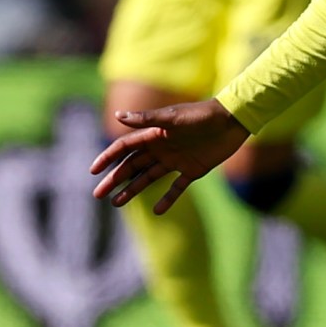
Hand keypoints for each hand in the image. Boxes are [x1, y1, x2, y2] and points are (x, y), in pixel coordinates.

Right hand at [89, 100, 248, 211]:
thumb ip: (147, 119)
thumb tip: (118, 115)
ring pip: (148, 178)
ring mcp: (176, 160)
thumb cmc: (202, 115)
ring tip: (116, 203)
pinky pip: (176, 187)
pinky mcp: (193, 170)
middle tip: (98, 194)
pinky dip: (167, 199)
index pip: (124, 148)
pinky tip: (157, 211)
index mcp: (154, 134)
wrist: (232, 121)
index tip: (93, 171)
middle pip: (132, 166)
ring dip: (132, 190)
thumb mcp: (173, 117)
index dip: (108, 157)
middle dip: (115, 179)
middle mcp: (161, 148)